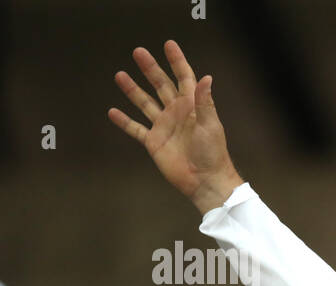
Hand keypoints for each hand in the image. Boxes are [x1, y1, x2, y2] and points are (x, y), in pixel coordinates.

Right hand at [109, 40, 243, 213]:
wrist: (205, 180)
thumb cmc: (213, 153)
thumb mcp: (211, 125)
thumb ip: (204, 102)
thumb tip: (206, 77)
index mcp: (192, 107)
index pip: (184, 78)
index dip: (177, 62)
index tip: (169, 44)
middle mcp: (176, 113)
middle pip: (161, 85)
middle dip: (150, 69)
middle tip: (138, 52)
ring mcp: (164, 127)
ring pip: (145, 103)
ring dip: (133, 90)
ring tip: (120, 75)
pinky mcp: (154, 142)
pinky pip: (136, 129)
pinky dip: (124, 121)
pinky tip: (112, 112)